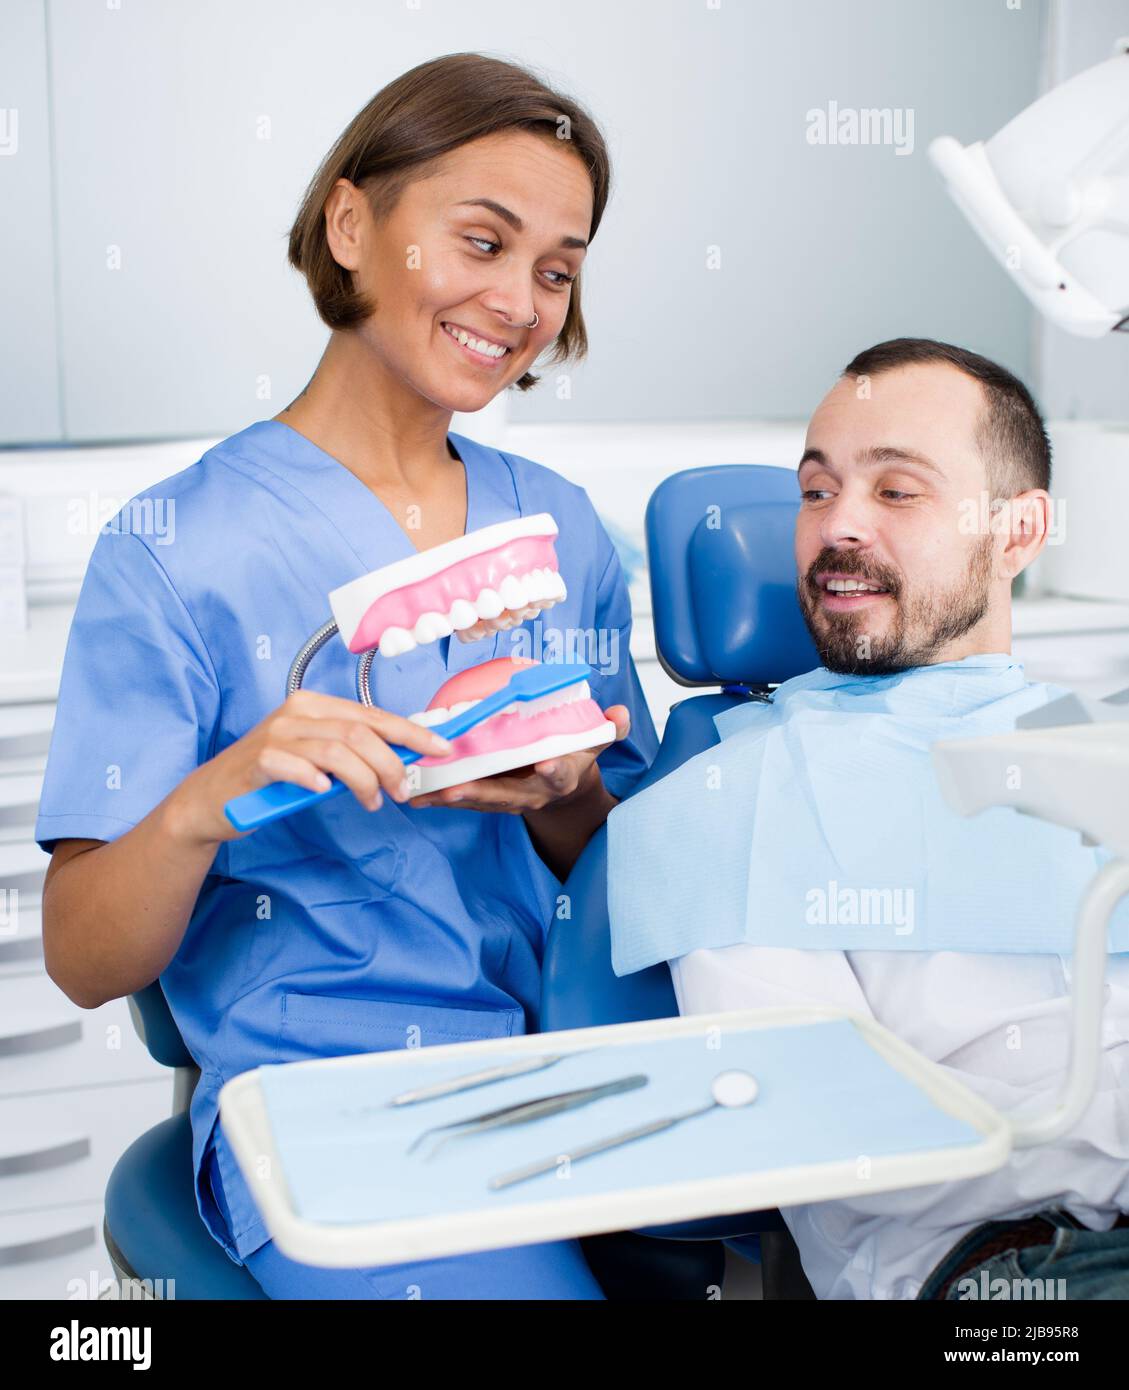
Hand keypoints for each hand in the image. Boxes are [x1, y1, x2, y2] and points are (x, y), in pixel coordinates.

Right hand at [166, 689, 455, 845]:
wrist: (213, 799)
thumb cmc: (273, 779)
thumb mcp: (319, 760)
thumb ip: (353, 753)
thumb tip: (404, 759)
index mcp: (316, 705)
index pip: (374, 715)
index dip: (412, 731)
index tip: (441, 748)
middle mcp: (297, 712)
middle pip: (360, 732)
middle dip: (391, 763)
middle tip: (402, 791)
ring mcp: (276, 734)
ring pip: (337, 750)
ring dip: (364, 780)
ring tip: (372, 801)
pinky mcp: (258, 760)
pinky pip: (295, 765)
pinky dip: (315, 779)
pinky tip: (323, 793)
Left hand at [408, 705, 630, 813]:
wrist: (565, 793)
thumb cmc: (575, 759)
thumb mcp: (595, 743)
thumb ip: (609, 729)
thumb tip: (621, 713)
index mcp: (560, 777)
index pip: (560, 774)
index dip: (554, 770)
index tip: (546, 763)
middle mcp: (533, 794)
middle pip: (507, 795)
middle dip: (481, 792)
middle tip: (457, 788)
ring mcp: (510, 800)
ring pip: (480, 801)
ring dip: (452, 798)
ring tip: (426, 794)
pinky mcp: (492, 800)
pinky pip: (466, 801)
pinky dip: (442, 798)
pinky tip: (418, 795)